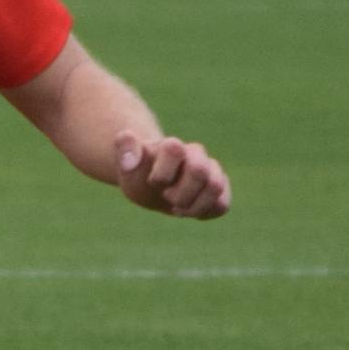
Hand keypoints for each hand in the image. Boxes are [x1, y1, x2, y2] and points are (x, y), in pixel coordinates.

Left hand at [111, 131, 230, 219]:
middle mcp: (195, 154)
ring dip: (194, 206)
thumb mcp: (126, 166)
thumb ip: (125, 150)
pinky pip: (223, 204)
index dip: (162, 174)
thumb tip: (127, 137)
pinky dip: (205, 212)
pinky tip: (190, 211)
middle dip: (180, 193)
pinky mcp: (220, 189)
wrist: (152, 184)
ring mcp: (211, 171)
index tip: (153, 182)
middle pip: (199, 171)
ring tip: (178, 209)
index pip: (174, 149)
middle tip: (167, 198)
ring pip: (216, 187)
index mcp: (172, 146)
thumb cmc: (140, 174)